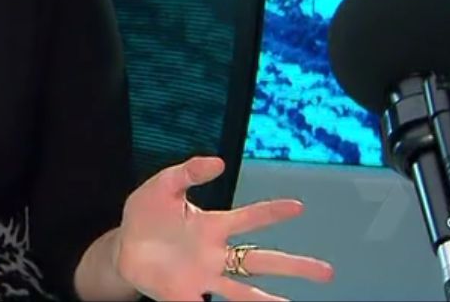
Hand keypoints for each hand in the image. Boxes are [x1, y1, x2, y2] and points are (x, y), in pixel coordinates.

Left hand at [113, 156, 334, 301]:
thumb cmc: (146, 215)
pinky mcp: (185, 295)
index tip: (298, 207)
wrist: (122, 246)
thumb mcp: (163, 186)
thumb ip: (188, 172)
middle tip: (327, 271)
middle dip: (293, 266)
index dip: (272, 212)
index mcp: (212, 225)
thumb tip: (218, 162)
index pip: (249, 218)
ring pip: (244, 292)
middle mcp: (215, 254)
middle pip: (261, 261)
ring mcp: (203, 277)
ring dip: (269, 300)